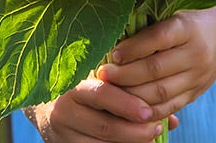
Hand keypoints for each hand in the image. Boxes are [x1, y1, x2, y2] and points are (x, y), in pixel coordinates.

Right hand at [25, 76, 175, 141]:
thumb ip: (129, 90)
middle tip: (156, 128)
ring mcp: (62, 133)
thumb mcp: (99, 80)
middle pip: (104, 125)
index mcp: (74, 83)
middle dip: (134, 130)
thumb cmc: (81, 86)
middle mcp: (65, 109)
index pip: (102, 93)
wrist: (44, 105)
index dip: (127, 103)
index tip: (149, 110)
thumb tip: (172, 118)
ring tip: (149, 139)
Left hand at [95, 0, 215, 121]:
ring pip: (160, 92)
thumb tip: (115, 37)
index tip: (112, 52)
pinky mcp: (197, 92)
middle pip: (155, 69)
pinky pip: (169, 107)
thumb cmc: (190, 17)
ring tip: (112, 92)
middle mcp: (195, 53)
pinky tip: (130, 108)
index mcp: (188, 27)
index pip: (157, 38)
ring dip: (132, 95)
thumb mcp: (174, 12)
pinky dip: (148, 110)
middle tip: (103, 75)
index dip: (132, 48)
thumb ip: (150, 25)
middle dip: (125, 75)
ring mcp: (198, 76)